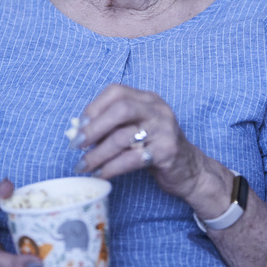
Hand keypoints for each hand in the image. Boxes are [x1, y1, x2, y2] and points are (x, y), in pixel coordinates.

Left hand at [71, 84, 205, 200]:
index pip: (116, 91)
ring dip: (97, 154)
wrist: (189, 170)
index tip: (79, 126)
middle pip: (120, 109)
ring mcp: (164, 129)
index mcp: (147, 99)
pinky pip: (132, 159)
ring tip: (83, 166)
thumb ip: (113, 126)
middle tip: (76, 145)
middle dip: (94, 128)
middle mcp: (157, 109)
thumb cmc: (155, 147)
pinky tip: (101, 174)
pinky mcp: (167, 151)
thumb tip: (77, 131)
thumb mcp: (136, 129)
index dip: (94, 107)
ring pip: (123, 137)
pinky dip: (111, 168)